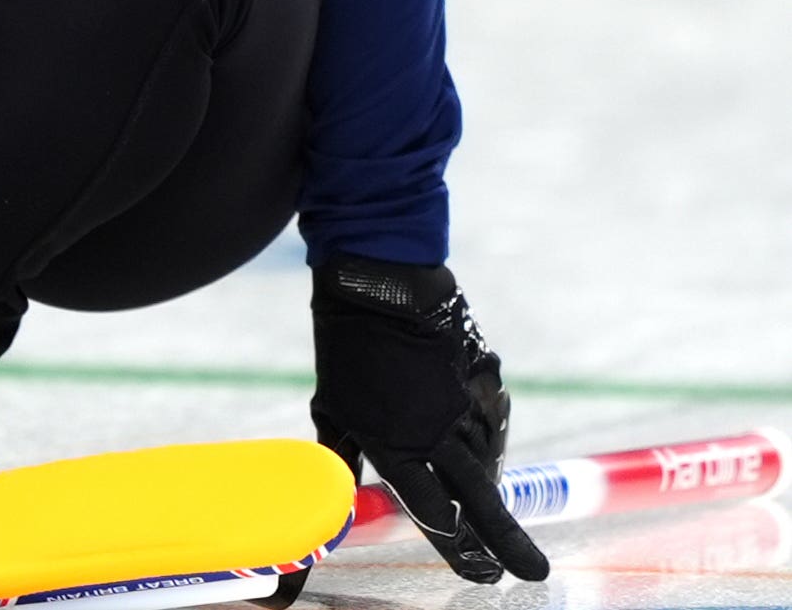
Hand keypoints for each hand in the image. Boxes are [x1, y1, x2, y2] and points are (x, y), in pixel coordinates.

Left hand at [309, 253, 549, 583]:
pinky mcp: (486, 377)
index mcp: (396, 447)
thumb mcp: (332, 412)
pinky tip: (472, 432)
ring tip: (481, 492)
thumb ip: (340, 464)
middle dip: (507, 541)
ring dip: (484, 478)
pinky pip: (493, 418)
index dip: (458, 549)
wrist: (379, 284)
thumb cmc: (345, 352)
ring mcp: (468, 404)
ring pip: (488, 458)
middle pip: (481, 500)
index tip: (480, 574)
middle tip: (534, 572)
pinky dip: (485, 432)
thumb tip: (324, 505)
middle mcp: (438, 433)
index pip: (434, 514)